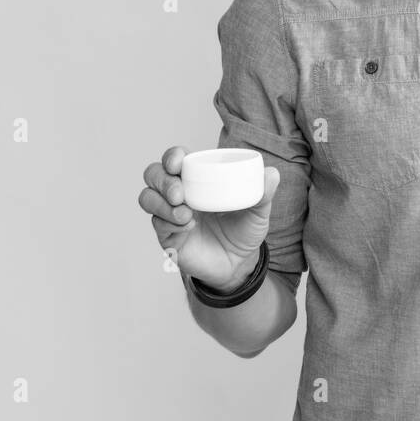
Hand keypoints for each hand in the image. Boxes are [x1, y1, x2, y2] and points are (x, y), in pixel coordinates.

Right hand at [139, 145, 280, 292]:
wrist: (239, 264)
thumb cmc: (244, 230)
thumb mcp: (258, 211)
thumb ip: (264, 192)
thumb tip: (272, 173)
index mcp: (197, 178)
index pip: (175, 159)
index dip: (172, 156)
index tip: (178, 162)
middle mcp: (179, 193)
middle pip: (153, 175)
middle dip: (162, 180)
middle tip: (179, 193)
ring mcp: (169, 214)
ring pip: (147, 198)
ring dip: (161, 203)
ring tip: (185, 214)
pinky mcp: (167, 236)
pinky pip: (157, 224)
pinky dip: (169, 223)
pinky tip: (187, 227)